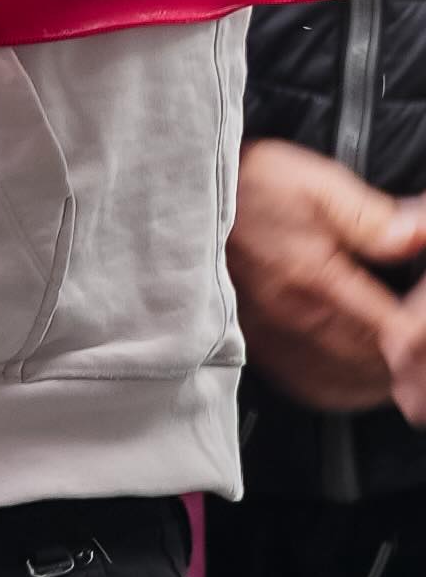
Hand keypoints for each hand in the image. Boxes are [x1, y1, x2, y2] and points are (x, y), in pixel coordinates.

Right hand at [231, 133, 425, 416]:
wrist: (175, 205)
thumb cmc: (243, 192)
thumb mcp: (315, 186)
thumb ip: (375, 218)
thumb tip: (420, 235)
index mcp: (316, 286)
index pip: (399, 332)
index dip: (422, 328)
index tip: (425, 308)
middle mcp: (296, 327)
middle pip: (380, 367)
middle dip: (411, 357)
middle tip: (418, 334)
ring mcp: (277, 347)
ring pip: (353, 386)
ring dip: (388, 377)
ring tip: (405, 357)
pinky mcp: (263, 354)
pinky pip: (319, 390)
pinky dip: (353, 387)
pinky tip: (368, 371)